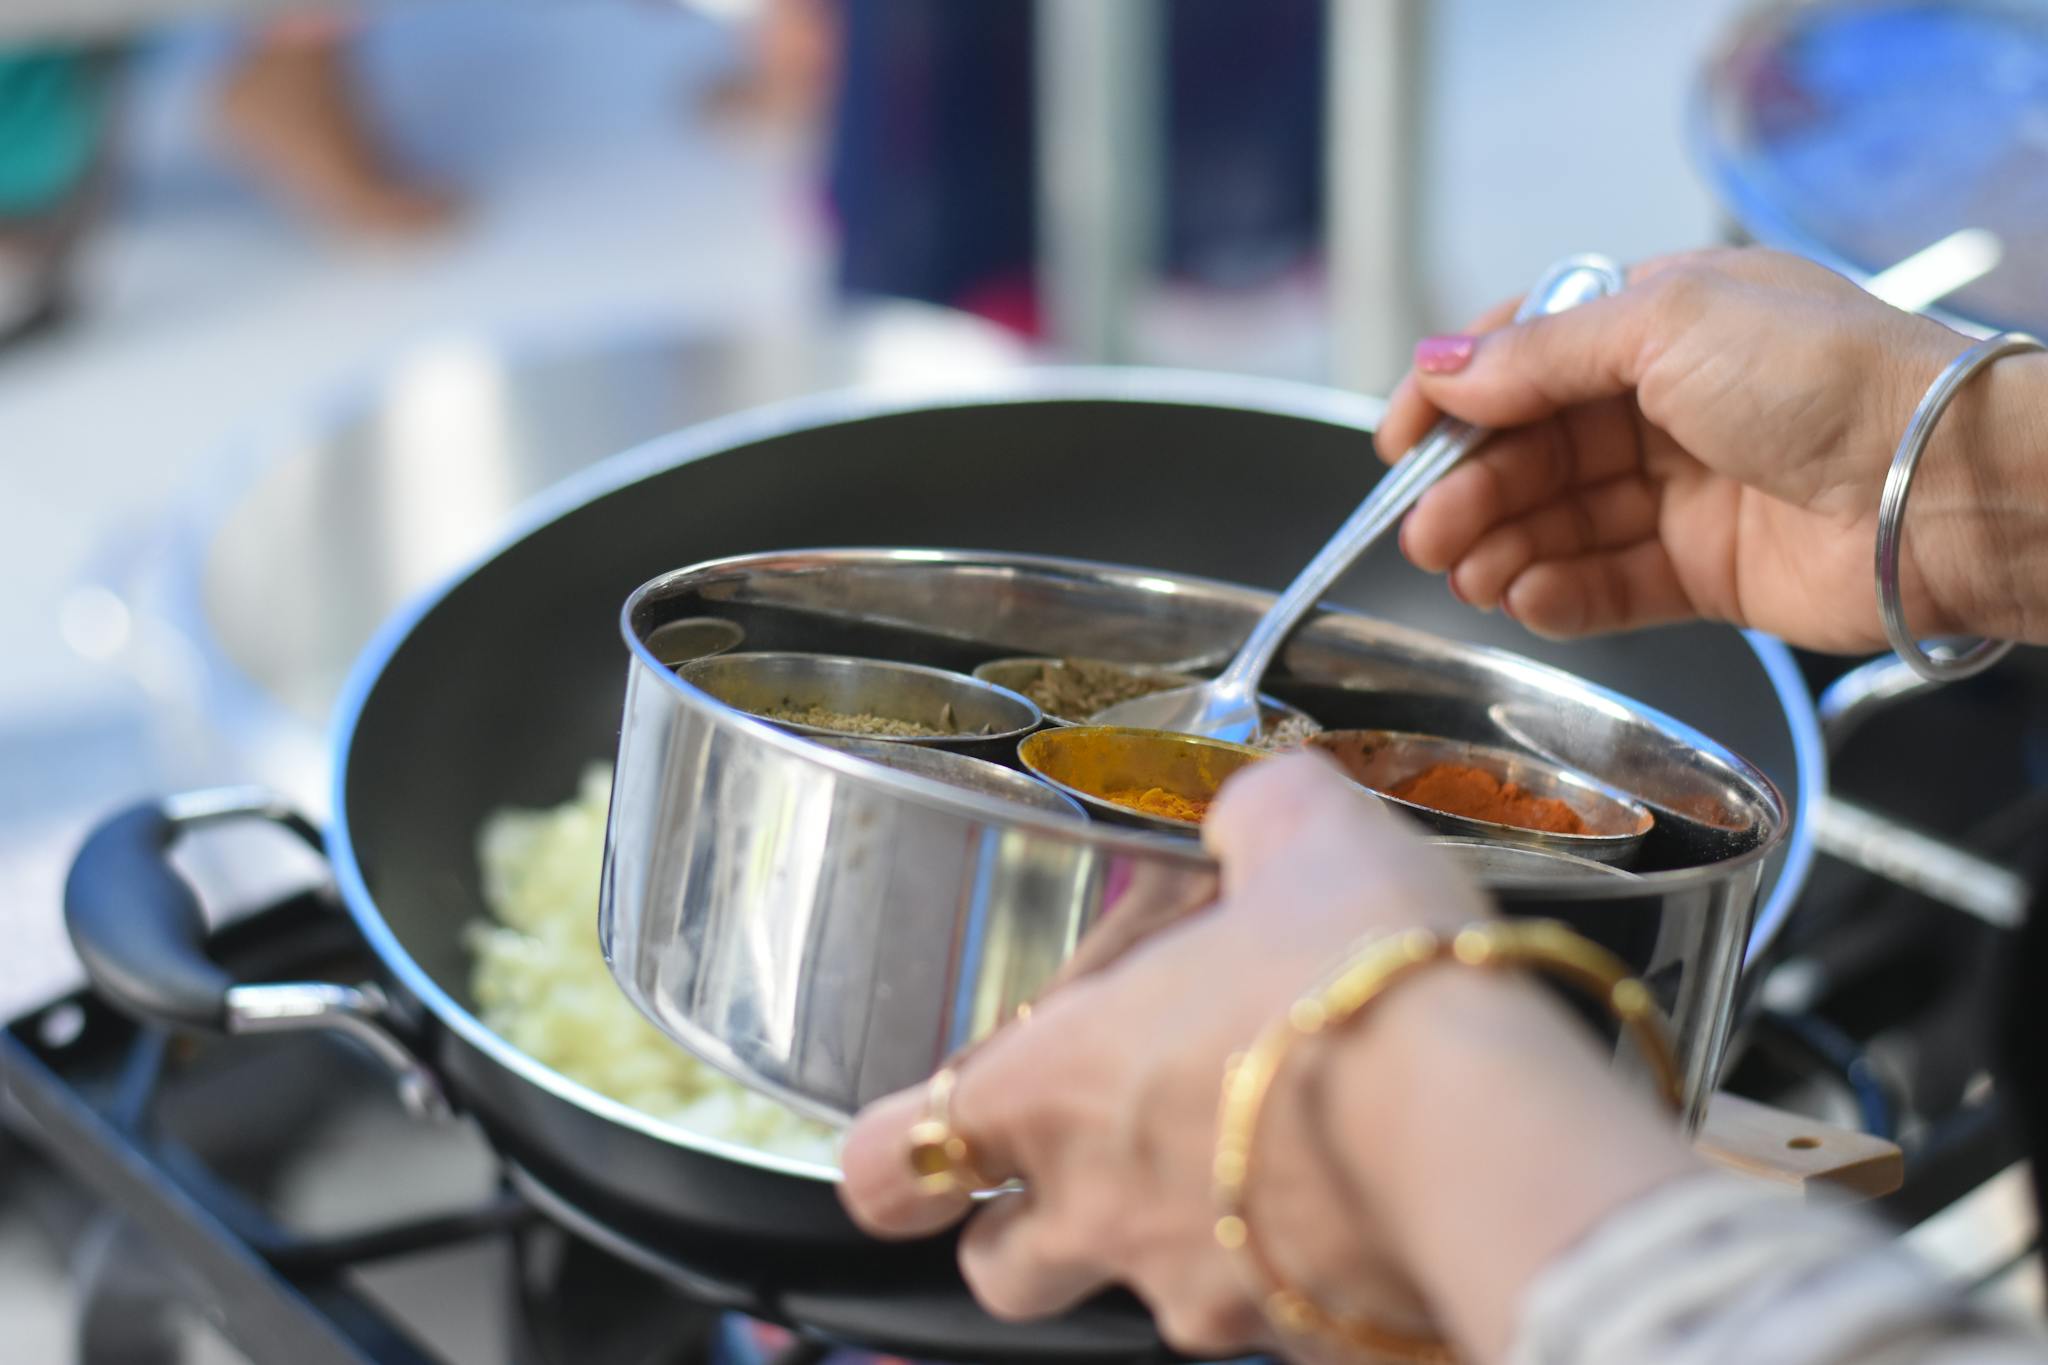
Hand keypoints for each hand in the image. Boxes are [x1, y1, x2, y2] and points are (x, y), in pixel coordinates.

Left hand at [837, 755, 1491, 1355]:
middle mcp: (1105, 1212)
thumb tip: (1256, 810)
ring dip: (1177, 1241)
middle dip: (1025, 1226)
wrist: (1492, 1130)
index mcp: (1053, 1090)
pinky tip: (1356, 1197)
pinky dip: (1296, 1269)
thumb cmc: (1364, 980)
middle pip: (998, 1270)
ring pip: (1147, 1299)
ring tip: (1260, 1159)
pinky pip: (1277, 1319)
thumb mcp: (1299, 835)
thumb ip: (1251, 818)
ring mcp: (1205, 1294)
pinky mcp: (1309, 1339)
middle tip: (1093, 1153)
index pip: (883, 1167)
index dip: (890, 1154)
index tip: (919, 1135)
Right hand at [1377, 248, 2047, 651]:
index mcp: (1662, 319)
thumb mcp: (1665, 326)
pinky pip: (1610, 584)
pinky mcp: (1706, 570)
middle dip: (1471, 487)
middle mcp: (1670, 403)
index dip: (1456, 398)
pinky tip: (1523, 598)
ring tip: (1462, 571)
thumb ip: (1540, 356)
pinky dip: (1560, 594)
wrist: (1939, 486)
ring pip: (1562, 520)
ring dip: (1502, 544)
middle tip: (1423, 528)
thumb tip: (1441, 368)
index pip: (1528, 356)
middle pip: (1535, 447)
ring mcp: (1687, 489)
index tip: (1397, 442)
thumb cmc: (1829, 378)